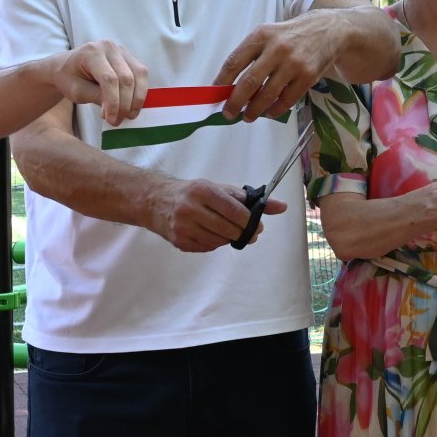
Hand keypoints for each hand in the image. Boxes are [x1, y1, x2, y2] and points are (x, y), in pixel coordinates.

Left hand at [55, 40, 147, 125]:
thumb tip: (116, 110)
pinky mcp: (129, 56)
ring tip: (128, 115)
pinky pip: (141, 74)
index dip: (113, 102)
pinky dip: (139, 91)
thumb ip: (96, 97)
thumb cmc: (69, 79)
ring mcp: (121, 50)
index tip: (111, 120)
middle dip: (125, 103)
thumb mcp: (77, 91)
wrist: (66, 66)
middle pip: (126, 78)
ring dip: (136, 98)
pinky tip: (132, 105)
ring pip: (138, 74)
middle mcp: (109, 46)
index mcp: (91, 52)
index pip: (109, 79)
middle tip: (118, 121)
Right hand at [148, 178, 287, 252]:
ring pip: (220, 241)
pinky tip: (212, 234)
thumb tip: (282, 207)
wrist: (155, 200)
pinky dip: (215, 243)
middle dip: (244, 233)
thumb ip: (249, 199)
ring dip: (229, 238)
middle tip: (248, 231)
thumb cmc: (192, 192)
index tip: (256, 224)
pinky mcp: (179, 241)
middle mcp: (191, 208)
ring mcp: (183, 226)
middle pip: (229, 229)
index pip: (236, 211)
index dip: (250, 221)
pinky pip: (207, 248)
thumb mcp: (219, 188)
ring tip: (228, 230)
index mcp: (203, 191)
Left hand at [214, 17, 334, 121]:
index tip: (215, 96)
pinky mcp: (308, 76)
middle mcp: (276, 48)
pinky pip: (287, 100)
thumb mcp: (269, 35)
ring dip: (254, 110)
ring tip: (247, 116)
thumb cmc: (291, 35)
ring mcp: (293, 63)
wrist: (330, 29)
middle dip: (235, 102)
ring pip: (267, 94)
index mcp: (261, 36)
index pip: (234, 61)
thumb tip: (232, 86)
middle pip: (249, 81)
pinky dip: (275, 110)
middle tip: (228, 113)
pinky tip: (269, 113)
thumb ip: (251, 55)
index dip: (221, 81)